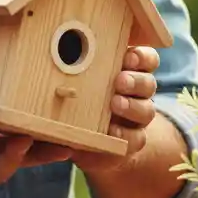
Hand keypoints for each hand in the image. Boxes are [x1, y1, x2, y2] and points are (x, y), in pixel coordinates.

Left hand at [70, 45, 159, 175]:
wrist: (87, 140)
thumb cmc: (77, 101)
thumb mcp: (74, 82)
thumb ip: (71, 69)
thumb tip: (50, 56)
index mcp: (128, 71)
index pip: (146, 59)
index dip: (141, 57)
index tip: (127, 56)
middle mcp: (137, 93)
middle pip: (148, 83)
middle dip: (135, 80)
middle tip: (119, 81)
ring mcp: (137, 118)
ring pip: (147, 110)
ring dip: (132, 106)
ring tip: (115, 103)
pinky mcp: (132, 141)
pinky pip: (137, 138)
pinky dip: (125, 134)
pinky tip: (111, 131)